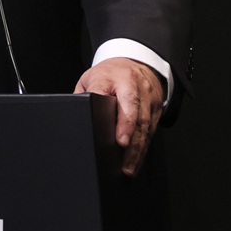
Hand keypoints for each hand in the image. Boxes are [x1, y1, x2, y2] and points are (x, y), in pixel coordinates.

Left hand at [75, 57, 164, 176]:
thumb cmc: (108, 75)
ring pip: (145, 125)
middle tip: (124, 163)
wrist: (133, 63)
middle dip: (131, 141)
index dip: (119, 120)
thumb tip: (73, 120)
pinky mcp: (156, 107)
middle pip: (134, 115)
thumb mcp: (89, 80)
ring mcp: (147, 96)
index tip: (119, 140)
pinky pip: (152, 129)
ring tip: (129, 168)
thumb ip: (83, 97)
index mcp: (109, 76)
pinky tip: (137, 160)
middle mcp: (132, 85)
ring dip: (138, 149)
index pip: (113, 97)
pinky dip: (144, 146)